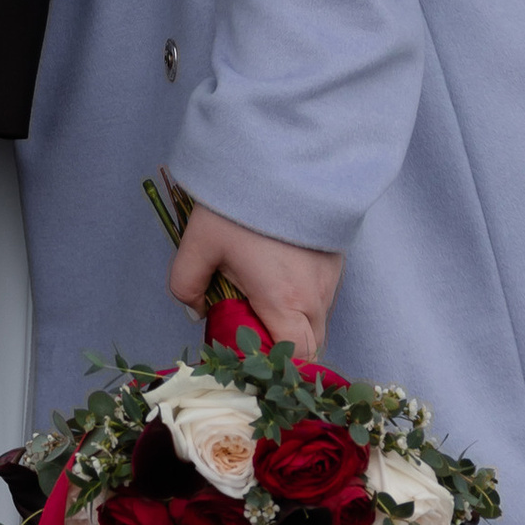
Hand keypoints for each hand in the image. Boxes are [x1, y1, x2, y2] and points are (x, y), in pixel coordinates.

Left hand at [168, 202, 344, 361]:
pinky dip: (303, 301)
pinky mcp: (337, 262)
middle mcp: (317, 298)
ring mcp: (332, 280)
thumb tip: (196, 311)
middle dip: (283, 349)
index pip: (295, 360)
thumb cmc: (239, 204)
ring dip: (293, 324)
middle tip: (250, 328)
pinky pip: (323, 298)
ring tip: (260, 299)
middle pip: (311, 347)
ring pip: (318, 322)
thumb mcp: (199, 243)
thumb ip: (187, 284)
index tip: (250, 355)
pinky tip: (277, 278)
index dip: (276, 367)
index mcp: (284, 302)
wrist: (281, 157)